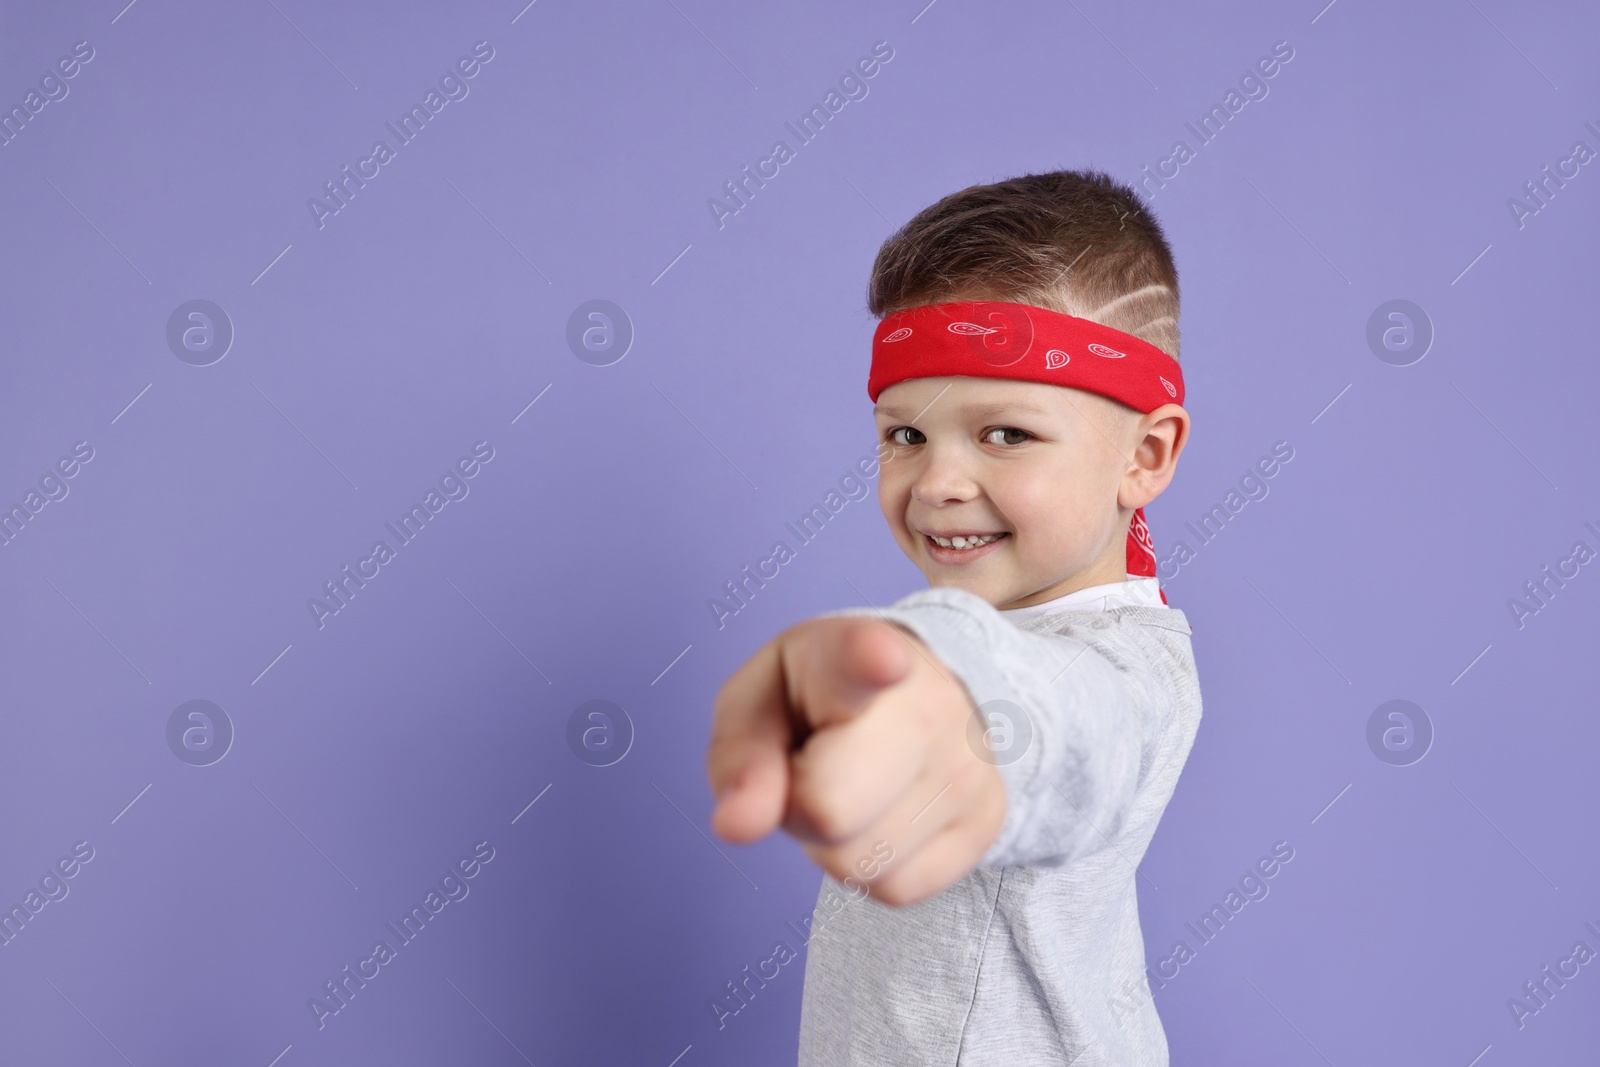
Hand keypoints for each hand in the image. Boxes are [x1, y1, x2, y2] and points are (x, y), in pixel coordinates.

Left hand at [706, 615, 1005, 906]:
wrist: (921, 694)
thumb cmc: (818, 701)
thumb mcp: (758, 704)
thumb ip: (740, 759)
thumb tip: (737, 827)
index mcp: (854, 654)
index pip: (864, 658)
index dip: (870, 660)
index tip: (881, 660)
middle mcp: (930, 705)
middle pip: (831, 807)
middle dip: (798, 807)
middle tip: (810, 768)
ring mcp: (968, 766)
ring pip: (859, 862)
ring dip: (832, 842)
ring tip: (849, 786)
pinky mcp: (988, 821)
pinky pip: (896, 889)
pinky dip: (871, 868)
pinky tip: (881, 816)